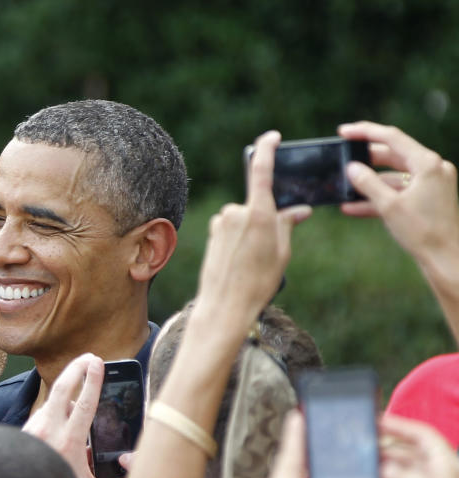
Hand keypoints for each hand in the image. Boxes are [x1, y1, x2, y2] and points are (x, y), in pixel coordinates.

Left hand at [23, 353, 127, 477]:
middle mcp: (48, 431)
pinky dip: (56, 411)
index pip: (83, 404)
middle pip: (61, 389)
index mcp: (68, 443)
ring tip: (81, 389)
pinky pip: (44, 413)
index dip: (92, 381)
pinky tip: (64, 417)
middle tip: (89, 357)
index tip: (98, 362)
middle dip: (76, 368)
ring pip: (53, 402)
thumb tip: (137, 476)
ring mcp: (34, 428)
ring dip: (67, 394)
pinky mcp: (26, 430)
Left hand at [195, 131, 308, 328]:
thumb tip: (298, 209)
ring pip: (245, 216)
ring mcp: (221, 221)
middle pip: (258, 203)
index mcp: (257, 214)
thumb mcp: (281, 252)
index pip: (261, 171)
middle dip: (267, 216)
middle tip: (269, 247)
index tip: (272, 138)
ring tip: (252, 259)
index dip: (267, 149)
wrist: (224, 305)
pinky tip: (239, 259)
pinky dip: (239, 236)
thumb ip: (287, 224)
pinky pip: (232, 226)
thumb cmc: (258, 281)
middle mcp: (236, 212)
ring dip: (252, 229)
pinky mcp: (213, 231)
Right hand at [339, 121, 458, 263]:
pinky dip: (380, 197)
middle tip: (343, 157)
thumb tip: (351, 168)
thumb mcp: (388, 206)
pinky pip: (400, 191)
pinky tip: (354, 207)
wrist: (446, 258)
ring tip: (344, 188)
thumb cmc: (422, 232)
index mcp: (428, 164)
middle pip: (393, 155)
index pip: (392, 138)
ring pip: (394, 176)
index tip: (344, 132)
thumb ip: (367, 183)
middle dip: (366, 159)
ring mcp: (432, 183)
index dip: (365, 132)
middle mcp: (433, 169)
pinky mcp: (428, 198)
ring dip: (369, 183)